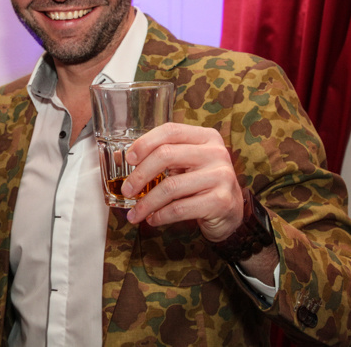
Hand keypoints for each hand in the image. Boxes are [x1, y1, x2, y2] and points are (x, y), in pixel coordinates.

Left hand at [122, 122, 243, 242]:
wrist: (231, 213)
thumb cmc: (202, 184)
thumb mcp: (185, 164)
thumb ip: (160, 157)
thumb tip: (119, 157)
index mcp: (206, 137)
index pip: (170, 131)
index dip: (145, 143)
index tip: (129, 159)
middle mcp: (216, 153)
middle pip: (166, 155)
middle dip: (140, 175)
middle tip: (127, 190)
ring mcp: (221, 176)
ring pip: (171, 186)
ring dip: (147, 202)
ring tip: (135, 212)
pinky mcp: (220, 201)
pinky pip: (180, 208)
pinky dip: (161, 215)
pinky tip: (152, 219)